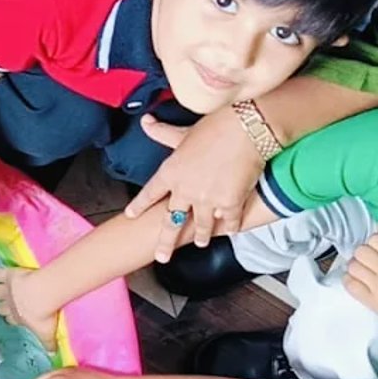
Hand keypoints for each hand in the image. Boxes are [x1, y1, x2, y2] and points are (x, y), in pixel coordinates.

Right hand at [0, 266, 55, 348]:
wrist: (42, 295)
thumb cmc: (44, 315)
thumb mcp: (47, 333)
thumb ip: (48, 344)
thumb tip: (52, 356)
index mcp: (18, 317)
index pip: (12, 319)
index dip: (11, 319)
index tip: (9, 319)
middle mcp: (10, 304)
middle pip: (0, 306)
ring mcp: (7, 290)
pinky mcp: (7, 276)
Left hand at [125, 107, 263, 258]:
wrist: (247, 129)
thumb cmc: (216, 127)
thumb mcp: (184, 132)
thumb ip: (163, 133)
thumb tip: (145, 121)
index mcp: (171, 172)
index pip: (150, 193)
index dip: (139, 205)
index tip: (131, 215)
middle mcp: (185, 190)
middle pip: (171, 222)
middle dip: (165, 242)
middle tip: (162, 257)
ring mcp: (207, 200)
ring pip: (201, 227)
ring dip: (201, 236)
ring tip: (200, 242)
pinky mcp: (230, 203)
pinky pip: (228, 222)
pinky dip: (230, 227)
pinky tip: (231, 230)